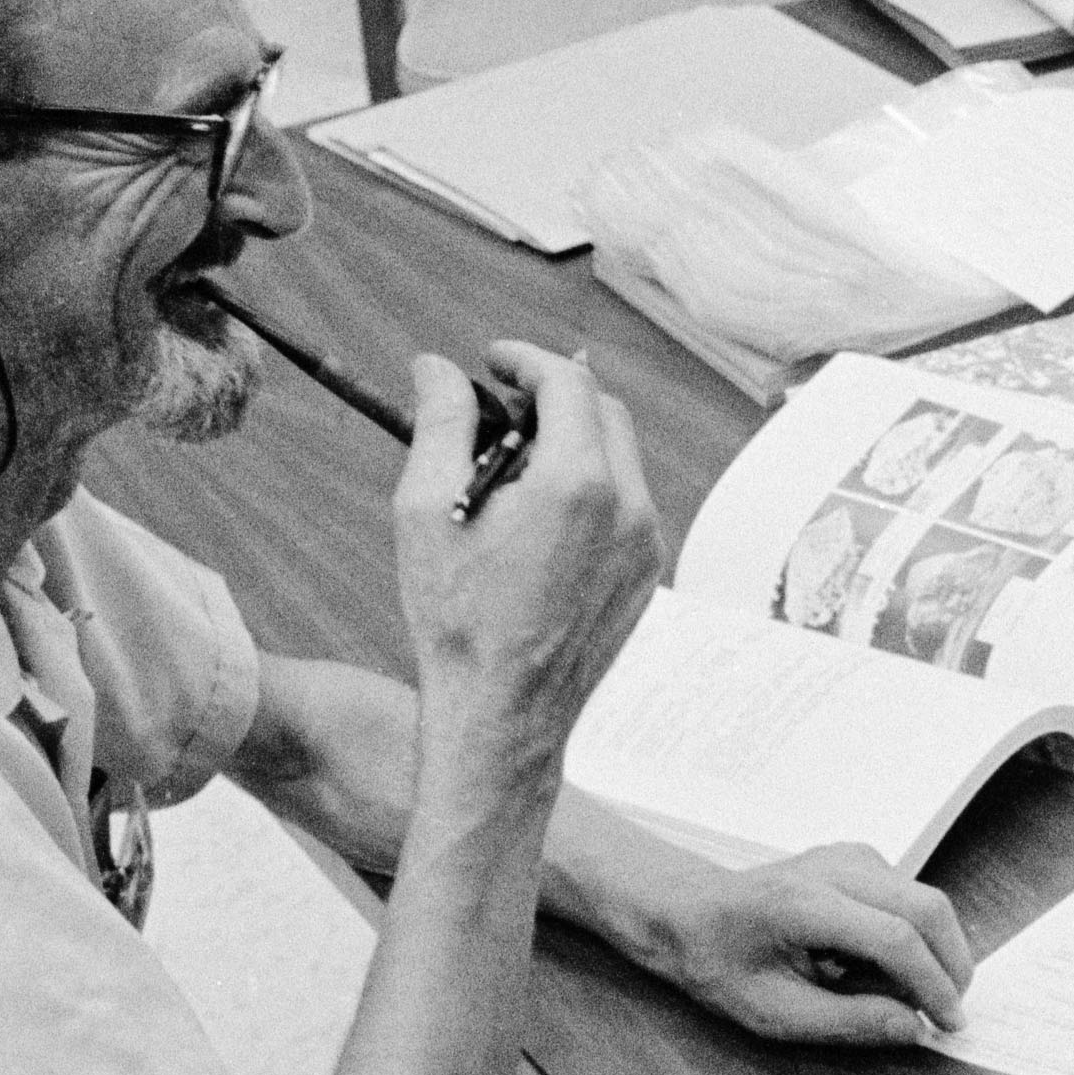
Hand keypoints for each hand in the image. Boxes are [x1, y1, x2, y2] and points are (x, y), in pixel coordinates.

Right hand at [396, 345, 660, 771]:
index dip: (526, 359)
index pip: (568, 381)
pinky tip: (539, 518)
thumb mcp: (426, 509)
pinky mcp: (648, 574)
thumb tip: (438, 365)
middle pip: (603, 412)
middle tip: (498, 409)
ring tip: (511, 470)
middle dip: (553, 397)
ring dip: (573, 443)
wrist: (503, 715)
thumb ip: (440, 422)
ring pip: (620, 458)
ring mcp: (646, 543)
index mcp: (577, 483)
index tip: (492, 361)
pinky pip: (627, 505)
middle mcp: (628, 506)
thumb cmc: (455, 619)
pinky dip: (591, 488)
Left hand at [623, 843, 976, 1050]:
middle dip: (951, 965)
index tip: (948, 1025)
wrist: (688, 911)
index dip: (932, 985)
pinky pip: (909, 897)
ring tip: (892, 992)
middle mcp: (834, 868)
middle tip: (946, 1013)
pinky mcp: (859, 859)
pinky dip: (913, 936)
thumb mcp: (771, 1013)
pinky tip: (874, 965)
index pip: (895, 938)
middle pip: (927, 908)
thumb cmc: (719, 963)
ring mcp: (850, 856)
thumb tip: (914, 1028)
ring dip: (931, 952)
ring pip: (926, 900)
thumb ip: (846, 1022)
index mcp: (803, 904)